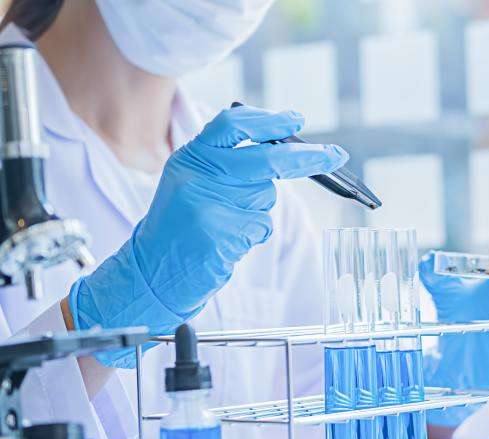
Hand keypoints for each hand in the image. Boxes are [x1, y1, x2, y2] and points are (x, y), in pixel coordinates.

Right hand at [69, 106, 348, 366]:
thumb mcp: (192, 181)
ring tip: (227, 222)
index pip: (232, 124)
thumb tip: (285, 147)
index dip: (269, 120)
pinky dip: (252, 234)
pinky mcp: (220, 235)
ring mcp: (208, 206)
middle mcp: (197, 176)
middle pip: (265, 159)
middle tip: (335, 155)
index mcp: (190, 157)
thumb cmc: (180, 224)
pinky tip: (227, 240)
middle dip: (305, 158)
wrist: (153, 268)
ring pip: (266, 197)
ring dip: (259, 210)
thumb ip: (227, 162)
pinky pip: (260, 226)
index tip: (296, 119)